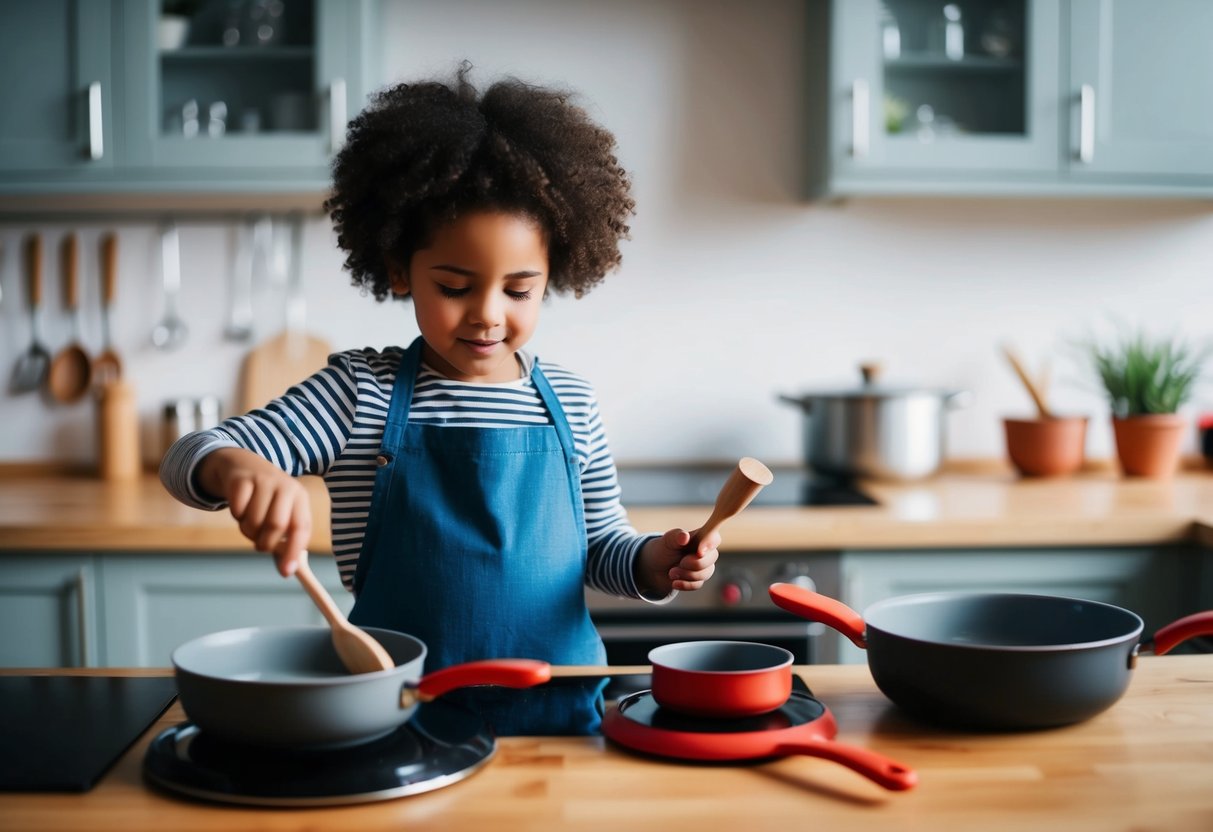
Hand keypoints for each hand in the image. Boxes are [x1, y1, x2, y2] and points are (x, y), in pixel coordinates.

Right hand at [196, 447, 311, 577]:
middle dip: (264, 542)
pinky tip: (240, 507)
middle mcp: (285, 486)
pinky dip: (236, 516)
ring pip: (254, 520)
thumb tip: (288, 571)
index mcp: (300, 498)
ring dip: (247, 531)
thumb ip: (285, 540)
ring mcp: (263, 480)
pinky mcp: (241, 479)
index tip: (285, 573)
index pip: (301, 527)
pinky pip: (236, 510)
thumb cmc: (266, 500)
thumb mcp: (282, 513)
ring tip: (249, 523)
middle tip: (259, 543)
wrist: (242, 465)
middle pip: (276, 525)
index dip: (293, 551)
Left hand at [635, 526, 719, 596]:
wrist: (655, 568)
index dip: (710, 543)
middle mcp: (705, 551)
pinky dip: (685, 584)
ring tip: (671, 572)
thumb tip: (685, 536)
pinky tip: (674, 582)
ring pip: (706, 573)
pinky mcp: (698, 579)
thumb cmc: (663, 549)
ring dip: (687, 574)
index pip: (714, 537)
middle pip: (712, 558)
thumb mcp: (667, 540)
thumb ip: (676, 536)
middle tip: (681, 562)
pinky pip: (698, 584)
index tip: (699, 552)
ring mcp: (703, 566)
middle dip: (695, 563)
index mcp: (701, 536)